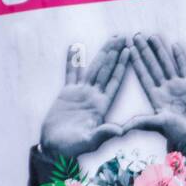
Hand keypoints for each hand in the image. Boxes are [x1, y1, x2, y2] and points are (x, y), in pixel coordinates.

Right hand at [39, 36, 130, 159]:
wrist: (55, 149)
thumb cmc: (72, 149)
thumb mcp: (89, 142)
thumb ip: (103, 134)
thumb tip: (120, 131)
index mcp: (101, 106)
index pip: (114, 81)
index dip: (122, 65)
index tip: (130, 50)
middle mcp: (94, 96)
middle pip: (106, 70)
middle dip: (115, 53)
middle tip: (124, 36)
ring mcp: (81, 93)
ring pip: (93, 68)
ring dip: (102, 53)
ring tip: (110, 38)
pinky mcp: (67, 93)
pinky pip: (71, 74)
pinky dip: (73, 61)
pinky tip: (75, 47)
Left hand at [123, 33, 185, 146]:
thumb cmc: (177, 132)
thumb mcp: (158, 125)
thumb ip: (141, 122)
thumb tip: (122, 129)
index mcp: (155, 96)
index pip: (143, 75)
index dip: (136, 62)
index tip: (129, 49)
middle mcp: (164, 88)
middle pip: (153, 65)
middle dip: (145, 51)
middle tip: (136, 36)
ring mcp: (177, 85)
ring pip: (167, 63)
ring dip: (160, 50)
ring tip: (152, 36)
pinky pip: (184, 68)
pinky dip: (180, 57)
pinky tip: (174, 46)